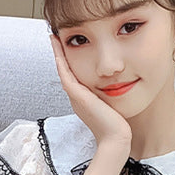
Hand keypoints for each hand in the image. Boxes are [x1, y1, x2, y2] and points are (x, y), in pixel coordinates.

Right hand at [49, 34, 132, 150]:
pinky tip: (59, 47)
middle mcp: (76, 98)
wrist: (116, 139)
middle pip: (65, 71)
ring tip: (55, 37)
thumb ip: (111, 95)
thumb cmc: (118, 126)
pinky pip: (66, 74)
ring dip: (58, 53)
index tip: (68, 45)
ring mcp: (75, 97)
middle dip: (61, 54)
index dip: (69, 60)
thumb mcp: (112, 106)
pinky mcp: (78, 97)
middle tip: (57, 36)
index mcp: (83, 100)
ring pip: (63, 71)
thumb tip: (119, 84)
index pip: (73, 76)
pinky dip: (61, 60)